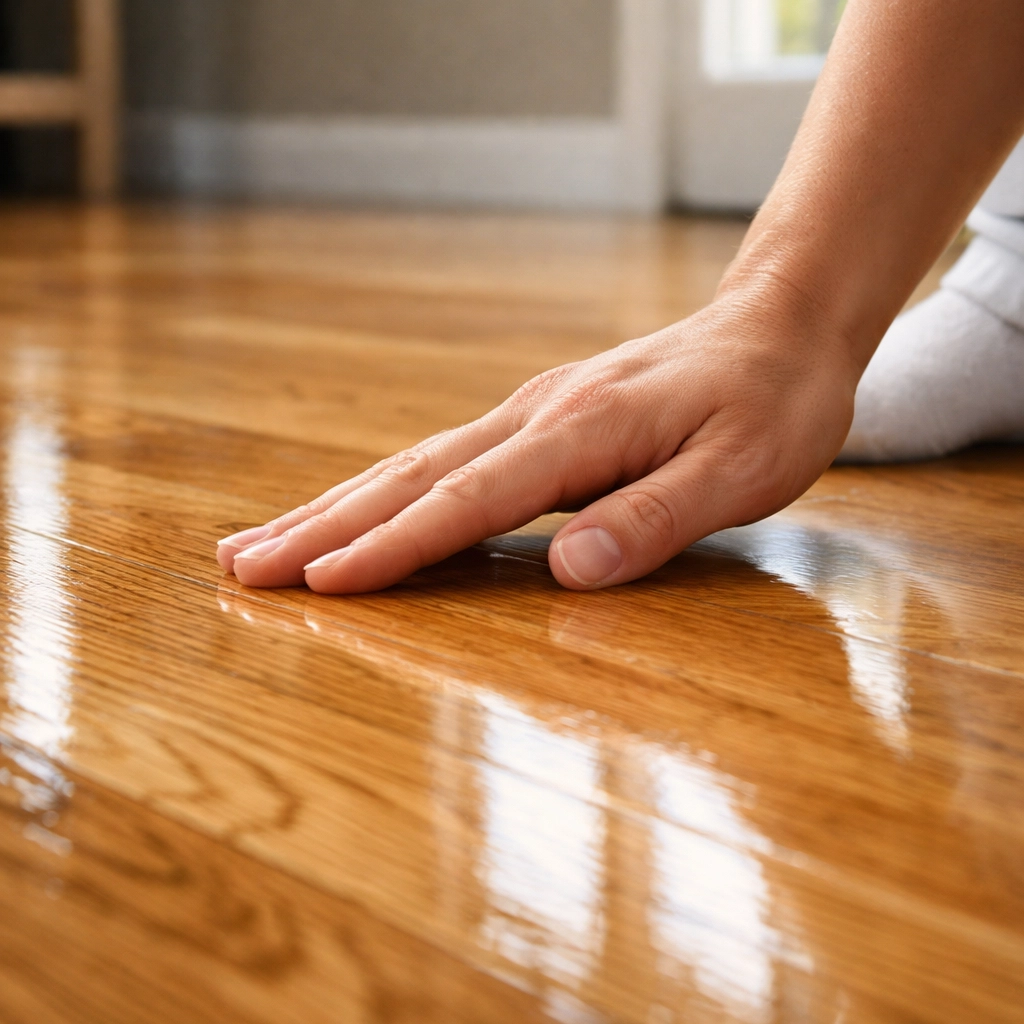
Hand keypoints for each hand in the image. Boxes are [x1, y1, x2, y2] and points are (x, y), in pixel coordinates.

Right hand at [216, 294, 858, 592]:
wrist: (779, 325)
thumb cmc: (771, 404)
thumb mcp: (742, 470)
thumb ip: (655, 518)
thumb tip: (567, 572)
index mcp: (580, 432)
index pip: (468, 500)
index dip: (392, 547)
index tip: (319, 586)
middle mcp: (537, 416)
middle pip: (413, 477)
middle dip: (325, 526)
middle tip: (241, 566)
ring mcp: (531, 413)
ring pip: (414, 465)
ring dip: (335, 506)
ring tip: (264, 543)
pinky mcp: (538, 421)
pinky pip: (444, 461)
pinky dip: (386, 493)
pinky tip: (357, 512)